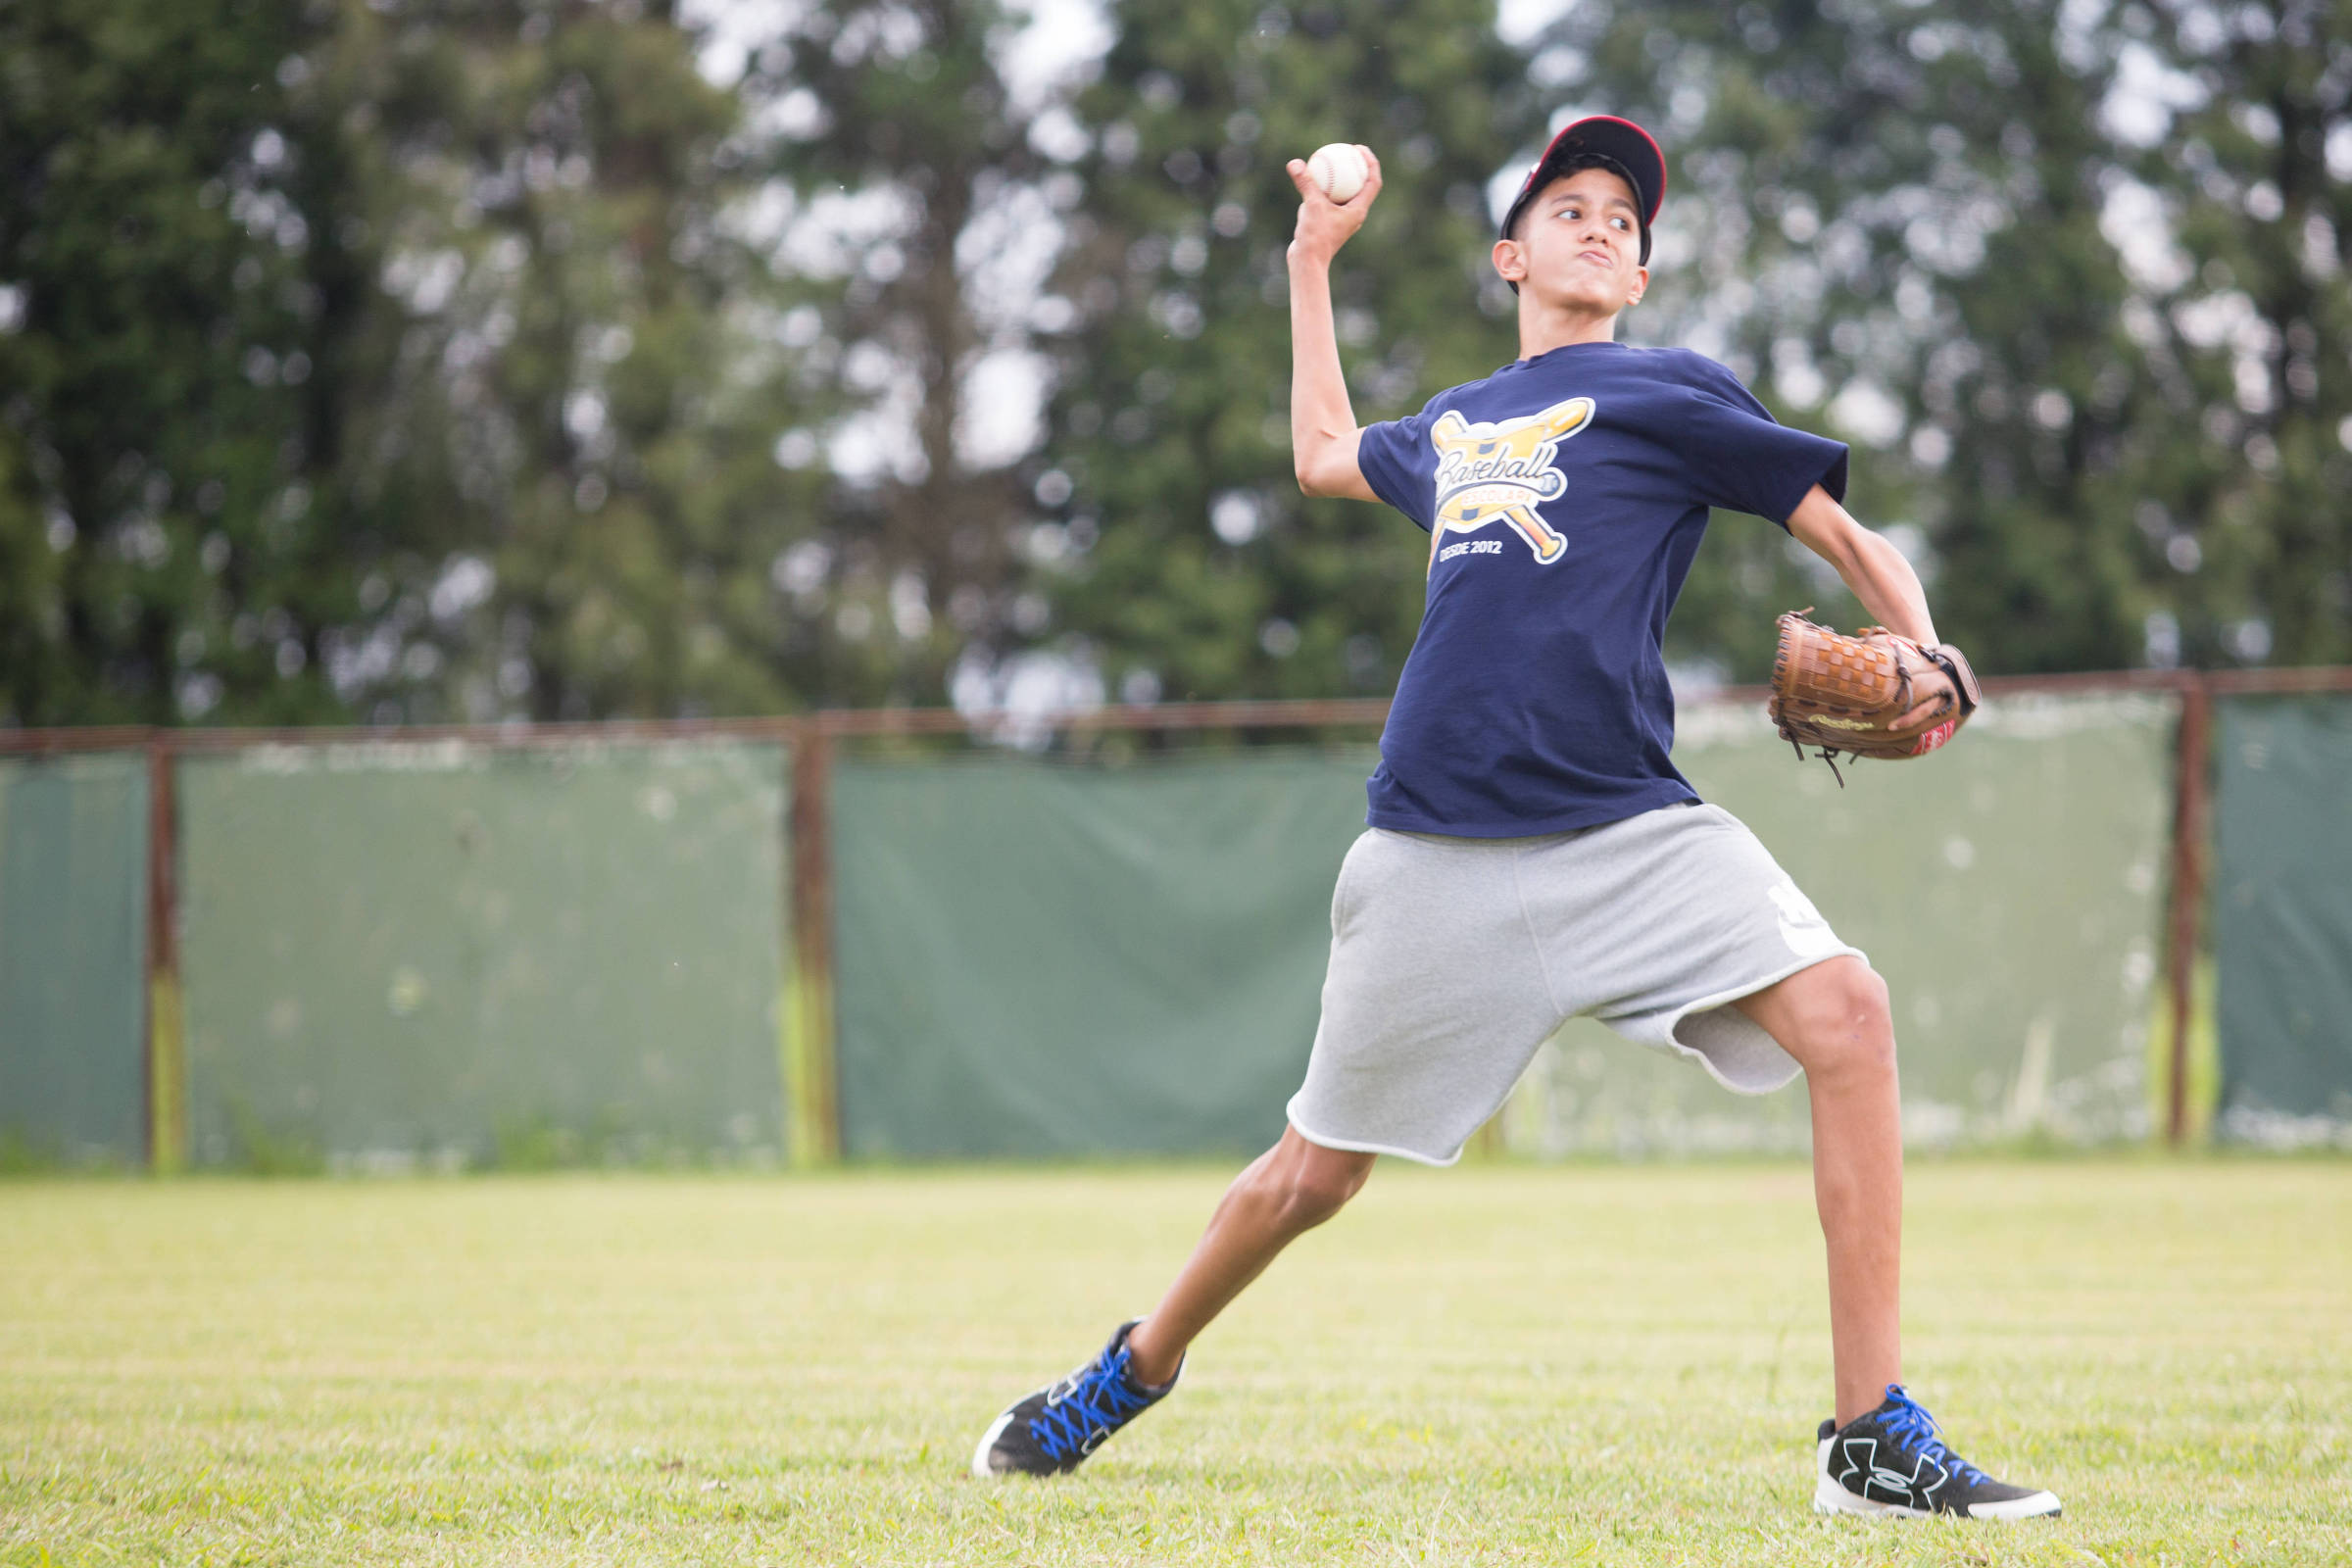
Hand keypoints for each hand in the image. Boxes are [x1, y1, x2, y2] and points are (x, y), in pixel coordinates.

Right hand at [1285, 145, 1381, 268]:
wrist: (1307, 262)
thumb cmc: (1315, 237)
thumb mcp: (1311, 205)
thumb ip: (1305, 183)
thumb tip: (1294, 163)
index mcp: (1358, 211)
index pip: (1372, 182)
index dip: (1370, 162)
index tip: (1360, 149)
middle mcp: (1353, 215)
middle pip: (1362, 185)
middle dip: (1357, 166)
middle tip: (1347, 150)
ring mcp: (1341, 220)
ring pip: (1344, 194)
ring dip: (1341, 178)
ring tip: (1331, 161)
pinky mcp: (1329, 223)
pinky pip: (1329, 201)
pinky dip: (1324, 189)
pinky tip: (1312, 179)